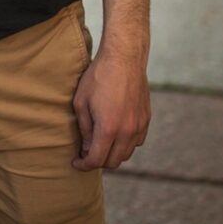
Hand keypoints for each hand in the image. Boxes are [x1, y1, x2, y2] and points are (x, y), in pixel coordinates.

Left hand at [72, 49, 150, 170]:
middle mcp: (127, 132)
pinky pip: (137, 142)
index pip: (97, 159)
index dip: (84, 165)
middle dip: (98, 161)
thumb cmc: (98, 77)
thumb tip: (87, 148)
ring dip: (112, 154)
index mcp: (109, 129)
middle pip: (113, 161)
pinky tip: (115, 134)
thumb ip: (84, 128)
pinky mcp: (146, 119)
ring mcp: (139, 126)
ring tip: (100, 144)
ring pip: (126, 153)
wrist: (124, 58)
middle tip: (86, 153)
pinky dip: (125, 144)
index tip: (76, 163)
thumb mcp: (81, 101)